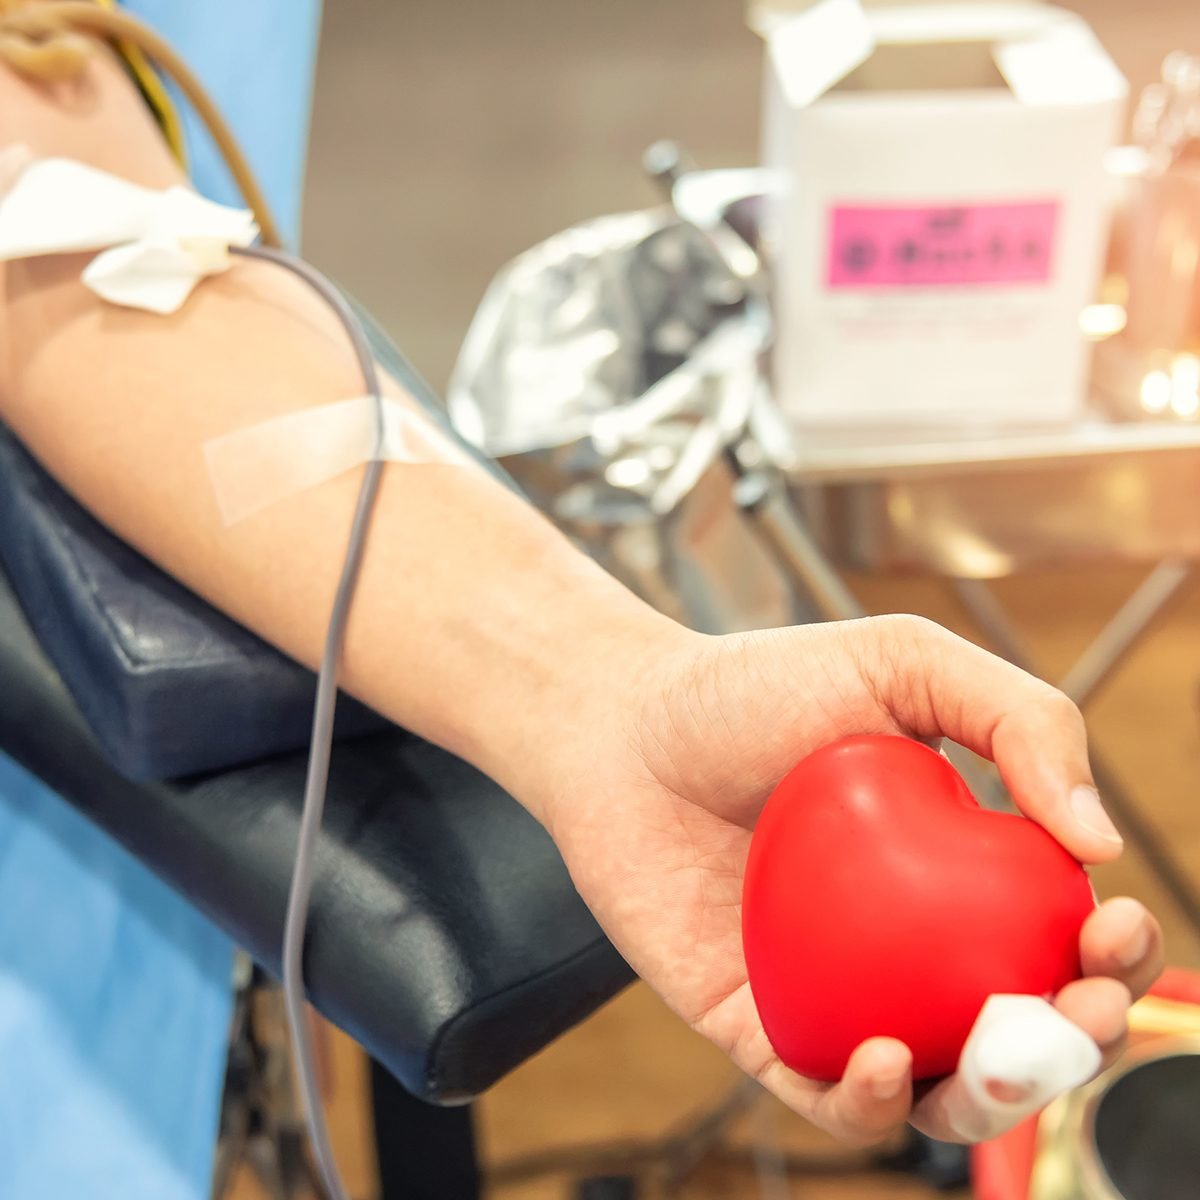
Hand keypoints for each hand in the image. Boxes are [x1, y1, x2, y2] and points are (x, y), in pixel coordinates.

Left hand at [540, 615, 1163, 1144]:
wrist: (622, 724)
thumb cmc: (754, 686)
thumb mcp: (900, 662)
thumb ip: (1017, 717)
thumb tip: (1099, 841)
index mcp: (955, 867)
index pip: (1057, 928)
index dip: (1110, 949)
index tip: (1113, 926)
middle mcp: (904, 941)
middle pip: (1017, 1024)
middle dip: (1076, 1042)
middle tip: (1081, 1008)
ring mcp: (834, 991)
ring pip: (936, 1085)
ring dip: (989, 1099)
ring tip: (990, 1057)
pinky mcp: (758, 1026)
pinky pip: (825, 1096)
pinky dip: (867, 1104)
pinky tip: (883, 1059)